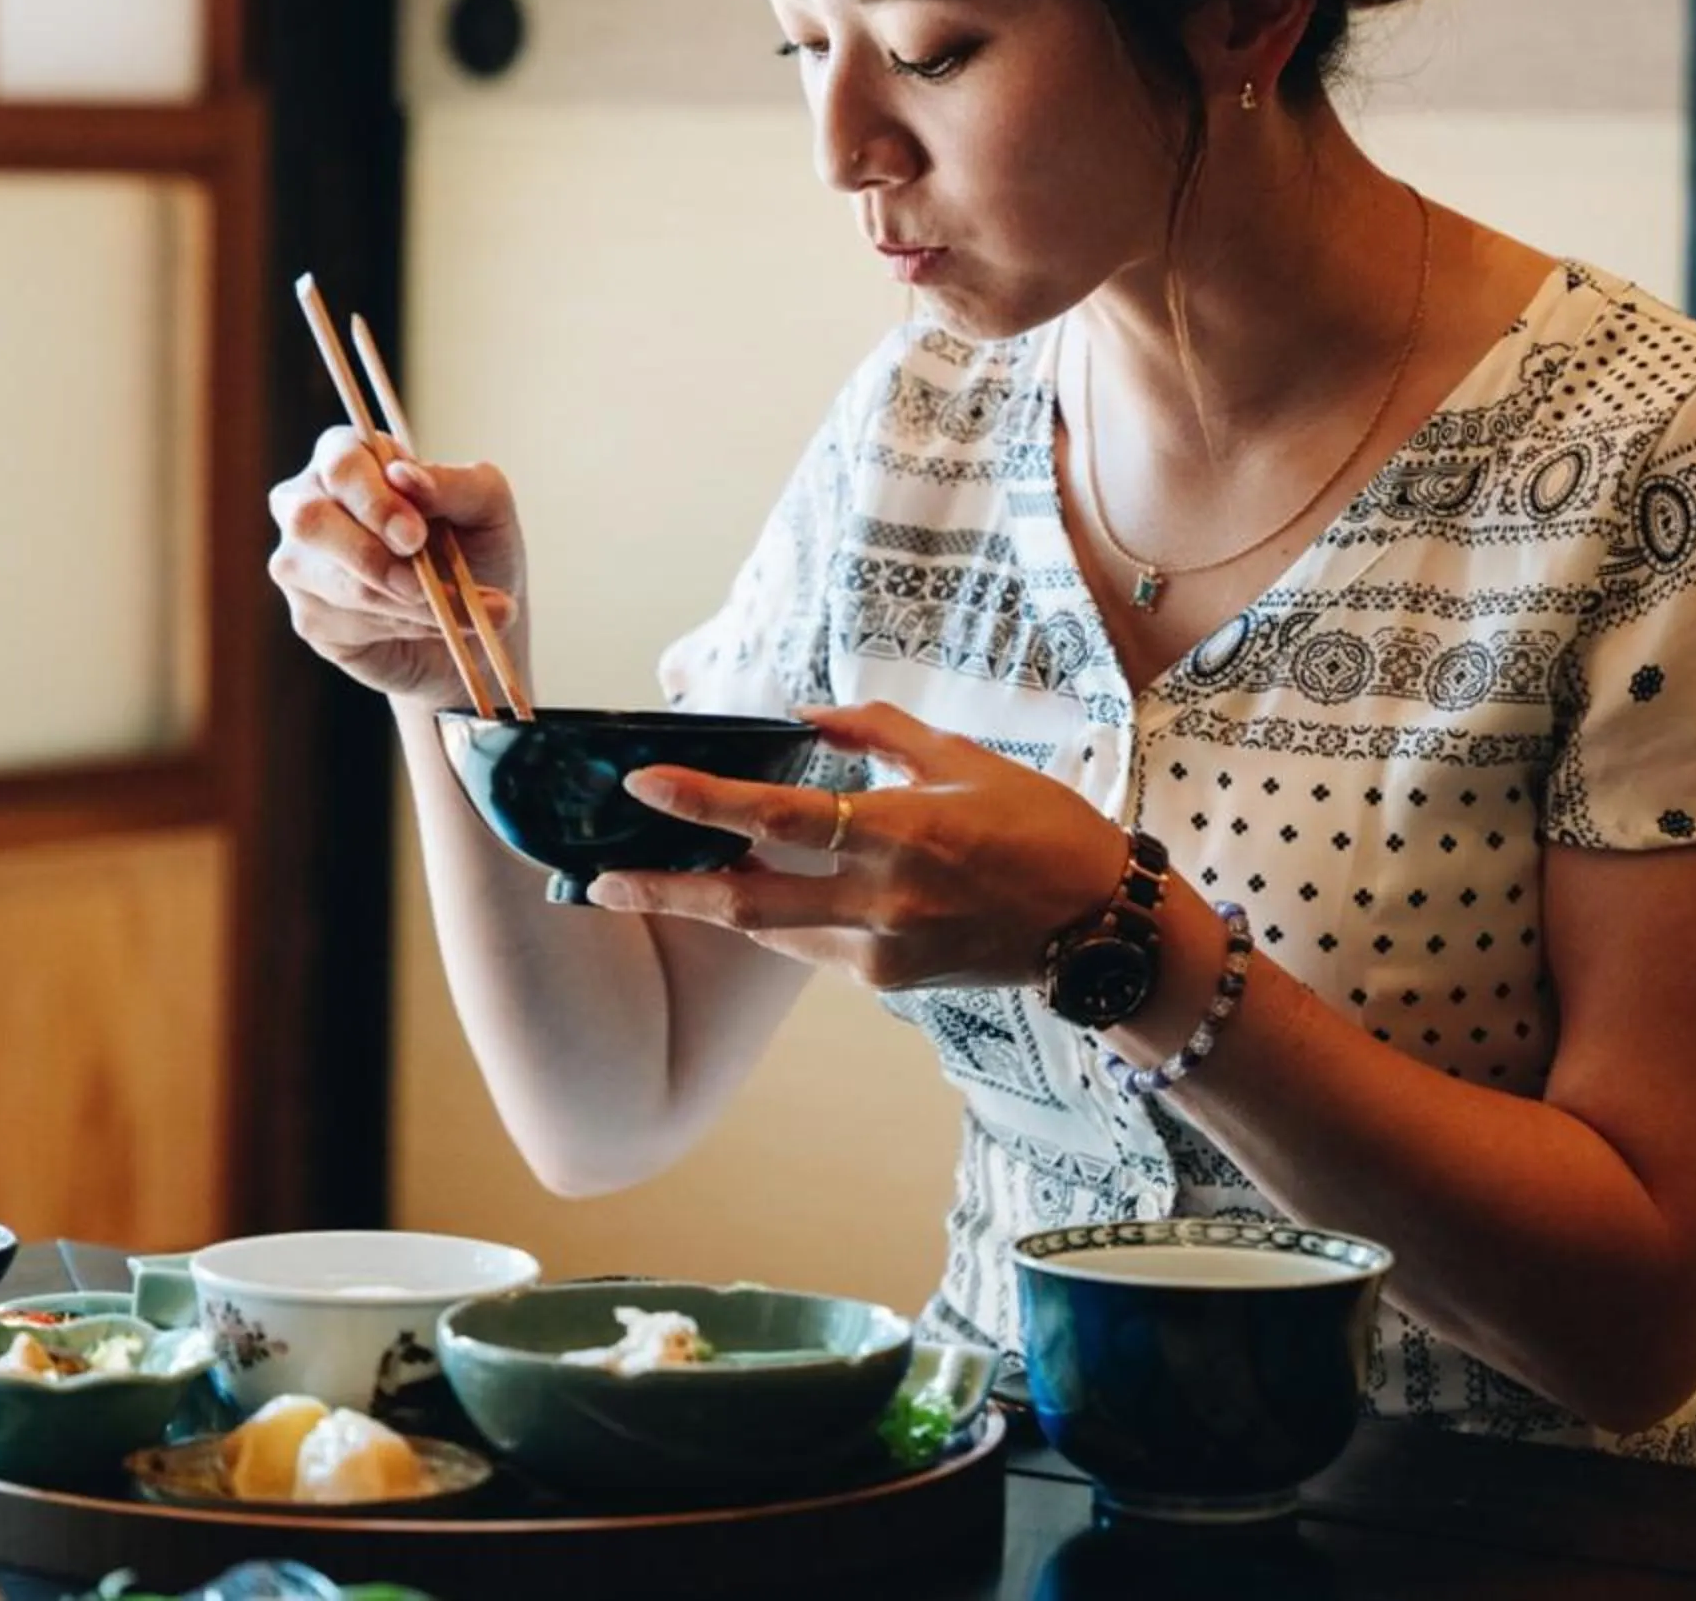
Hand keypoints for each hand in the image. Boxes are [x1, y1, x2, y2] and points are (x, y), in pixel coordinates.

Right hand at [267, 426, 526, 703]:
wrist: (477, 624)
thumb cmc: (477, 547)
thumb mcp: (487, 507)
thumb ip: (453, 484)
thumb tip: (404, 474)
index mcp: (347, 459)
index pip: (340, 463)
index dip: (375, 500)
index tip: (416, 535)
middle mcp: (308, 503)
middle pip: (309, 520)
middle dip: (370, 555)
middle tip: (419, 583)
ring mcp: (301, 563)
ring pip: (336, 583)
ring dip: (405, 602)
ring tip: (455, 609)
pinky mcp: (309, 617)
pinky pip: (346, 624)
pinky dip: (401, 628)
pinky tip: (426, 625)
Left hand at [594, 702, 1130, 989]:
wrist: (1099, 928)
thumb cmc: (1038, 827)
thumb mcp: (962, 758)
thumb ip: (877, 733)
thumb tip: (805, 716)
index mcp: (901, 832)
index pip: (779, 817)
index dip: (704, 801)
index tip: (642, 784)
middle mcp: (881, 900)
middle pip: (746, 900)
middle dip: (664, 891)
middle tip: (596, 882)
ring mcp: (881, 950)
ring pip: (767, 931)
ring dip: (704, 906)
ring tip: (639, 885)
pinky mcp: (887, 980)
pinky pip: (808, 944)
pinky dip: (769, 917)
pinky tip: (736, 892)